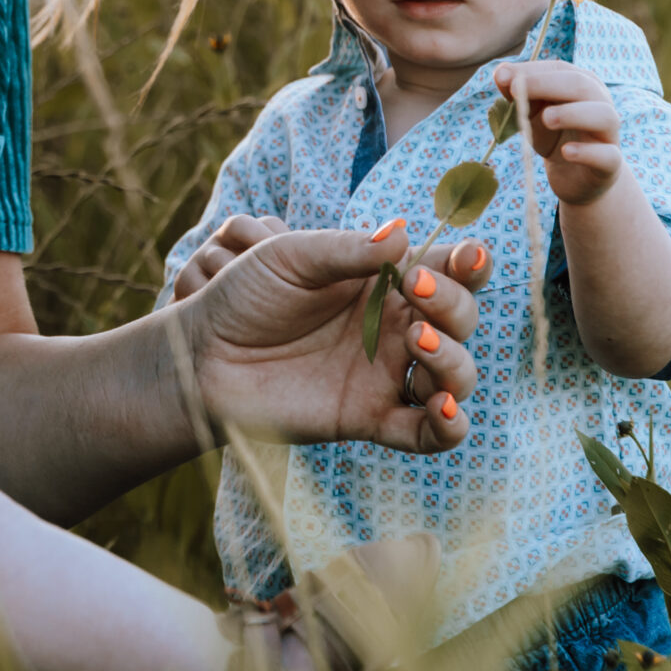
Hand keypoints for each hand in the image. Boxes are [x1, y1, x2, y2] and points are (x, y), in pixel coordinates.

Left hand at [176, 223, 495, 455]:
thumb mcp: (290, 256)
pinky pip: (428, 434)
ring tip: (417, 340)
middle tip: (416, 288)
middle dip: (454, 303)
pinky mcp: (370, 419)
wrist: (202, 353)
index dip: (469, 263)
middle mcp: (395, 329)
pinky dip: (449, 426)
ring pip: (457, 375)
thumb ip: (347, 249)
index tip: (468, 255)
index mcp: (383, 283)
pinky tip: (442, 408)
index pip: (447, 270)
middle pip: (461, 319)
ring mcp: (385, 375)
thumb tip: (404, 236)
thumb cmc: (243, 294)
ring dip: (454, 359)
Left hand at [493, 62, 624, 206]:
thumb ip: (518, 95)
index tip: (502, 76)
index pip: (559, 69)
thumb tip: (500, 74)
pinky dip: (587, 152)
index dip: (531, 71)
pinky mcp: (610, 164)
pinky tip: (566, 152)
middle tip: (517, 91)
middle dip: (547, 84)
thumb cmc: (554, 138)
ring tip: (547, 118)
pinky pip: (607, 155)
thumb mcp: (532, 115)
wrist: (577, 179)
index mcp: (582, 85)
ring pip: (604, 115)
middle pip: (582, 85)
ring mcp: (608, 134)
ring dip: (573, 114)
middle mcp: (600, 103)